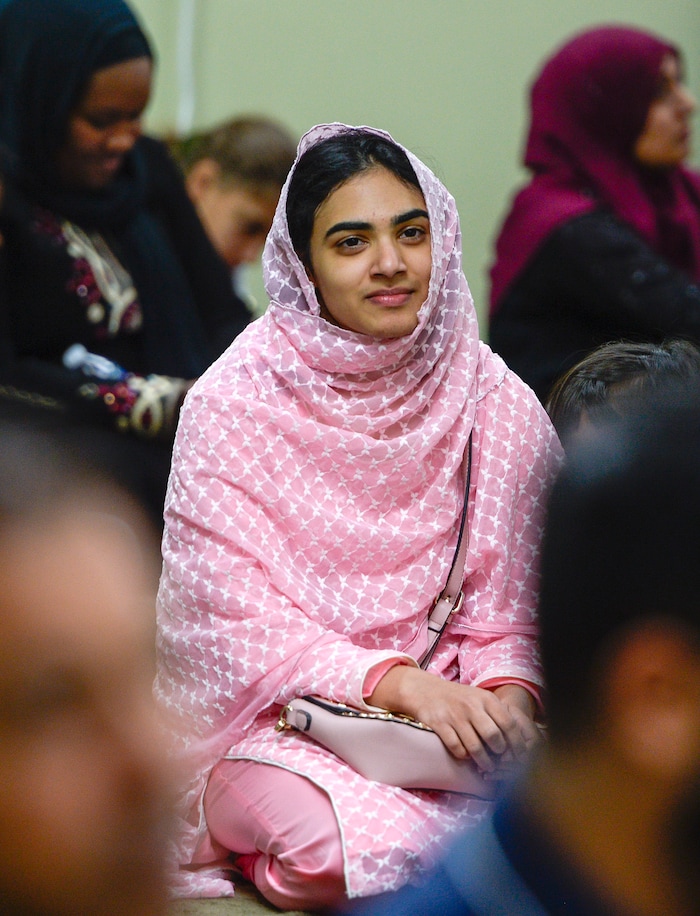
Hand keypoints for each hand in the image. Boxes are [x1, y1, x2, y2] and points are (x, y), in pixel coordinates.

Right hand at [368, 666, 532, 772]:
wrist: (424, 690)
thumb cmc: (457, 698)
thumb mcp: (478, 698)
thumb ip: (496, 713)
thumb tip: (515, 739)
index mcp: (485, 699)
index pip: (508, 724)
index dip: (516, 743)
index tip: (517, 755)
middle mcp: (471, 706)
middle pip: (494, 736)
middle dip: (499, 754)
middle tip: (500, 761)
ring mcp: (455, 715)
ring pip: (475, 747)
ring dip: (483, 761)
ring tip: (486, 766)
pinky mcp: (439, 724)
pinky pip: (456, 748)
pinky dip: (463, 756)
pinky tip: (465, 757)